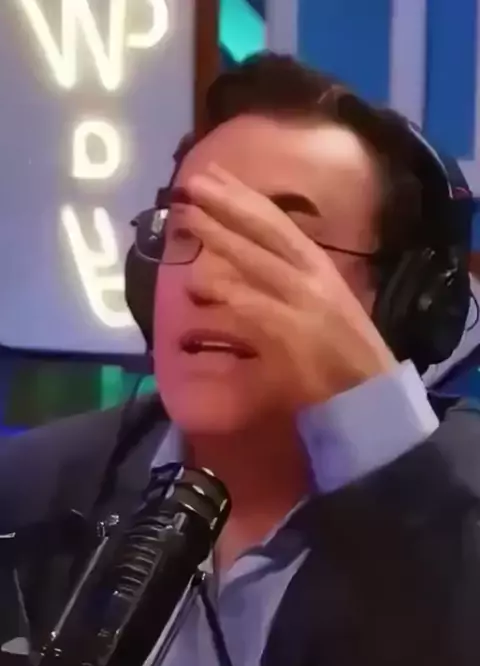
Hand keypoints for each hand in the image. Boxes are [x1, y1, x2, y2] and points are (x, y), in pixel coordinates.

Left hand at [185, 164, 396, 408]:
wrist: (368, 393)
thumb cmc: (344, 353)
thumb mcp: (320, 305)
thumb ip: (285, 284)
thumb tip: (238, 270)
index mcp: (320, 267)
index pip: (278, 224)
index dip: (245, 198)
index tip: (217, 175)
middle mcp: (311, 276)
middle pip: (264, 231)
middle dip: (228, 203)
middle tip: (193, 182)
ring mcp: (301, 302)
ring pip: (254, 261)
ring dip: (219, 238)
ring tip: (188, 219)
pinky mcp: (291, 333)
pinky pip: (251, 307)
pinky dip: (227, 293)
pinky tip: (200, 282)